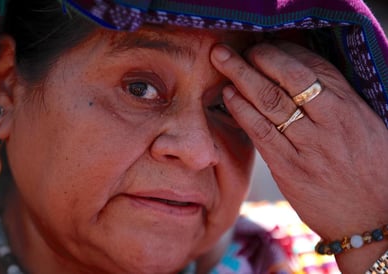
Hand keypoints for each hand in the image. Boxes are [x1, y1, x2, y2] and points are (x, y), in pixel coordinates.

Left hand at [210, 41, 387, 271]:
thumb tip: (298, 82)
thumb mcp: (365, 128)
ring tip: (221, 64)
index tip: (261, 46)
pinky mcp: (292, 170)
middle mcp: (331, 122)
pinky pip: (263, 133)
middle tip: (228, 50)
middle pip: (286, 79)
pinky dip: (243, 111)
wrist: (375, 220)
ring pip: (270, 102)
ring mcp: (310, 146)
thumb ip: (335, 104)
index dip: (281, 53)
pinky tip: (228, 96)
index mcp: (350, 107)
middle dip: (254, 58)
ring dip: (241, 78)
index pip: (312, 67)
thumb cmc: (370, 171)